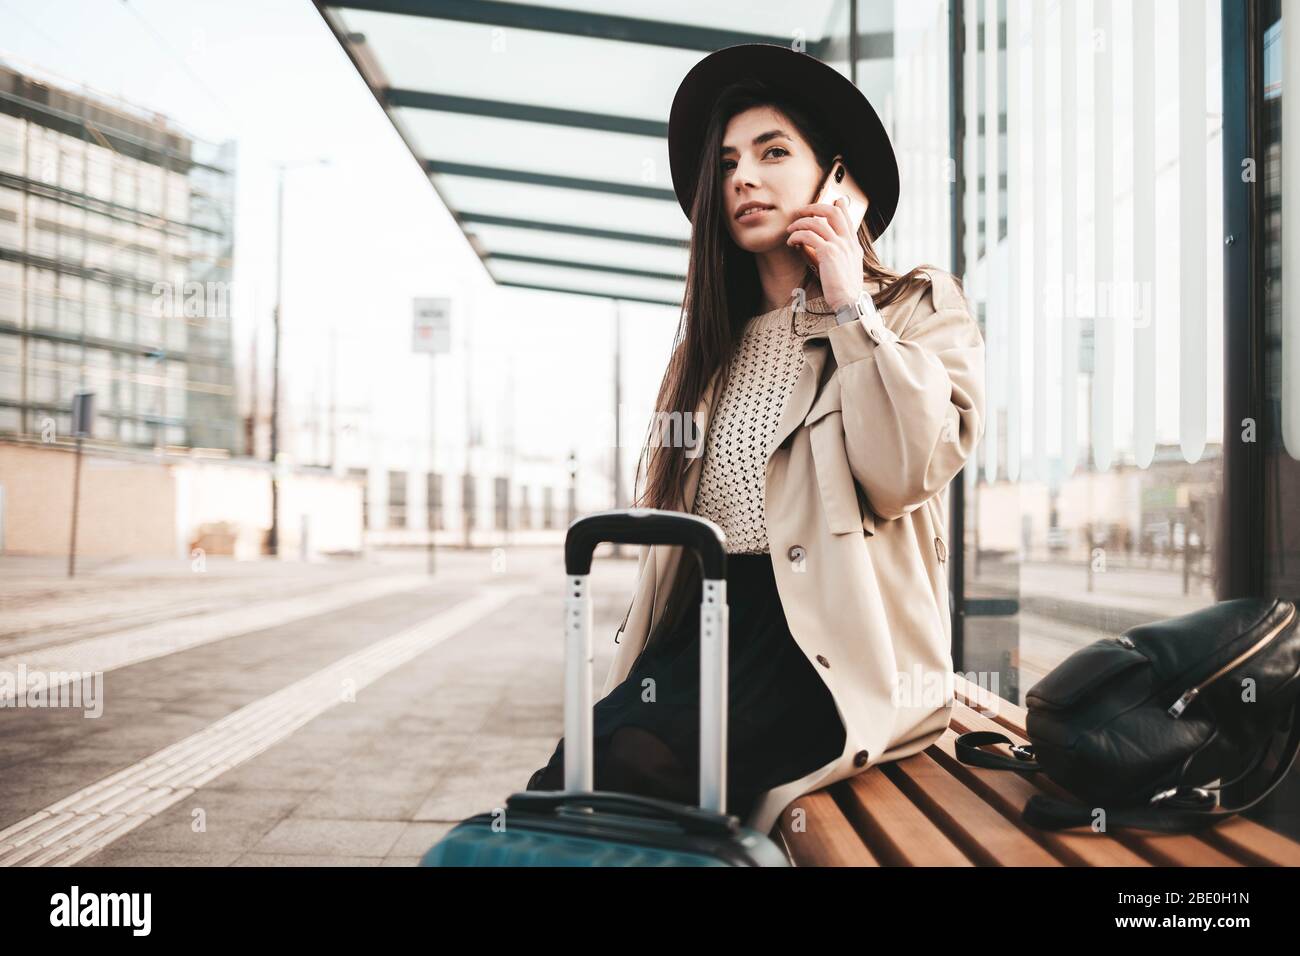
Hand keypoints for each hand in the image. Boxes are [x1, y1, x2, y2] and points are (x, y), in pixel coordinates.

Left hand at [786, 196, 864, 312]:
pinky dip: (796, 236)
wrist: (848, 302)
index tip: (832, 200)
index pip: (847, 217)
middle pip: (832, 212)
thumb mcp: (843, 268)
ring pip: (817, 222)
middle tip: (800, 211)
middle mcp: (848, 242)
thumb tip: (815, 246)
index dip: (838, 206)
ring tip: (790, 229)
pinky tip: (791, 242)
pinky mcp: (828, 253)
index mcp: (853, 245)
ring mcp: (839, 246)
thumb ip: (834, 254)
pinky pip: (808, 236)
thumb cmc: (843, 289)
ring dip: (800, 223)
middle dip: (814, 207)